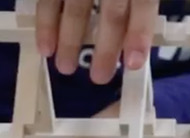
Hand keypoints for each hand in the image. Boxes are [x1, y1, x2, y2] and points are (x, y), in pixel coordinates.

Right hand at [36, 0, 158, 82]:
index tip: (134, 64)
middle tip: (100, 78)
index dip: (140, 32)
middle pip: (112, 11)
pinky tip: (45, 48)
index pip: (144, 3)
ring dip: (71, 41)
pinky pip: (48, 1)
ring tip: (66, 68)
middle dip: (107, 47)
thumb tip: (139, 39)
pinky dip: (45, 25)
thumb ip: (139, 4)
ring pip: (77, 9)